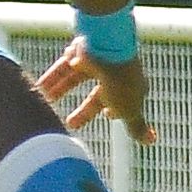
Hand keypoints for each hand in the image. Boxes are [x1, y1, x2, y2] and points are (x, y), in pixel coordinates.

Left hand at [35, 37, 155, 144]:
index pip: (120, 100)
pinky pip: (63, 67)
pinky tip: (40, 89)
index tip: (108, 115)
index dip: (113, 108)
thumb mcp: (129, 110)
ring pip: (75, 78)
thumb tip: (151, 140)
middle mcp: (112, 71)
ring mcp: (95, 60)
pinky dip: (52, 78)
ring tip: (46, 104)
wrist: (108, 51)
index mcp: (129, 85)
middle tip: (70, 123)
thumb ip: (135, 125)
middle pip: (96, 93)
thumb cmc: (121, 84)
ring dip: (61, 91)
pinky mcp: (78, 51)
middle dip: (84, 110)